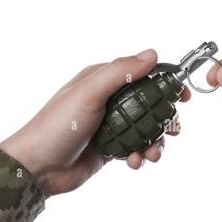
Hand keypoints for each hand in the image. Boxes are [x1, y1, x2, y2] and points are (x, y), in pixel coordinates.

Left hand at [0, 49, 189, 197]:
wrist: (38, 167)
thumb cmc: (58, 125)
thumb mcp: (89, 92)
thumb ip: (121, 72)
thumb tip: (152, 54)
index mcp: (103, 81)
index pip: (142, 74)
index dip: (166, 83)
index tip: (183, 96)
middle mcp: (110, 101)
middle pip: (149, 106)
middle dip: (164, 119)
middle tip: (174, 129)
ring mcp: (111, 126)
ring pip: (146, 130)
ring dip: (154, 142)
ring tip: (151, 154)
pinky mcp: (111, 148)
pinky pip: (135, 149)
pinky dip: (140, 156)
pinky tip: (132, 162)